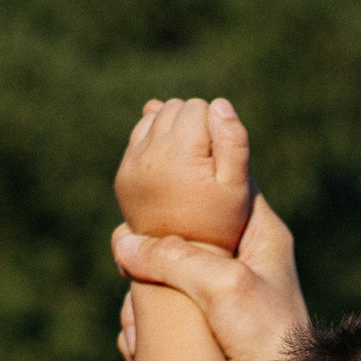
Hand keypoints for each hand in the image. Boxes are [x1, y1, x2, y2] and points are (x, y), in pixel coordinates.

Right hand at [111, 198, 308, 360]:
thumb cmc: (271, 341)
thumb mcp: (226, 286)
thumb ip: (175, 257)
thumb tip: (123, 244)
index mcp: (260, 236)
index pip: (218, 191)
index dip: (182, 190)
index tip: (148, 201)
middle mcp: (238, 263)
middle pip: (176, 238)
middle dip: (151, 258)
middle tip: (139, 273)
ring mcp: (216, 300)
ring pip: (159, 282)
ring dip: (142, 304)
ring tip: (142, 324)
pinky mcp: (198, 335)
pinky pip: (155, 322)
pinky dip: (143, 334)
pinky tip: (143, 346)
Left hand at [115, 95, 255, 248]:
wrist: (183, 257)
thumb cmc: (219, 222)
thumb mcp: (237, 185)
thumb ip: (233, 141)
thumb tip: (219, 103)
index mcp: (180, 151)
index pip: (199, 107)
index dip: (216, 128)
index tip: (219, 158)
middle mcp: (150, 153)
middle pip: (174, 108)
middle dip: (194, 125)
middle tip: (205, 162)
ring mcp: (131, 164)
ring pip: (154, 117)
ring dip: (174, 130)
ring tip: (189, 164)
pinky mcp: (123, 174)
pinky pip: (139, 138)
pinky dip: (155, 143)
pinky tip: (172, 168)